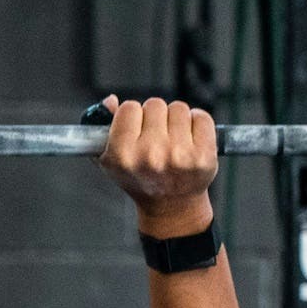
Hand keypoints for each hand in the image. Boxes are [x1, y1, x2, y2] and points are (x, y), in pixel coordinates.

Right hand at [97, 95, 216, 234]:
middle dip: (156, 118)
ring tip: (173, 141)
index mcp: (123, 156)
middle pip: (154, 105)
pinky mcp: (204, 156)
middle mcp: (150, 156)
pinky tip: (191, 140)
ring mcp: (179, 156)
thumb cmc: (140, 178)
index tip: (137, 131)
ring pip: (179, 108)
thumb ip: (102, 127)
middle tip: (156, 138)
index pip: (129, 108)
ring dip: (176, 120)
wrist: (171, 206)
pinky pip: (202, 117)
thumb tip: (111, 101)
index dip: (133, 117)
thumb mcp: (111, 159)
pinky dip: (198, 124)